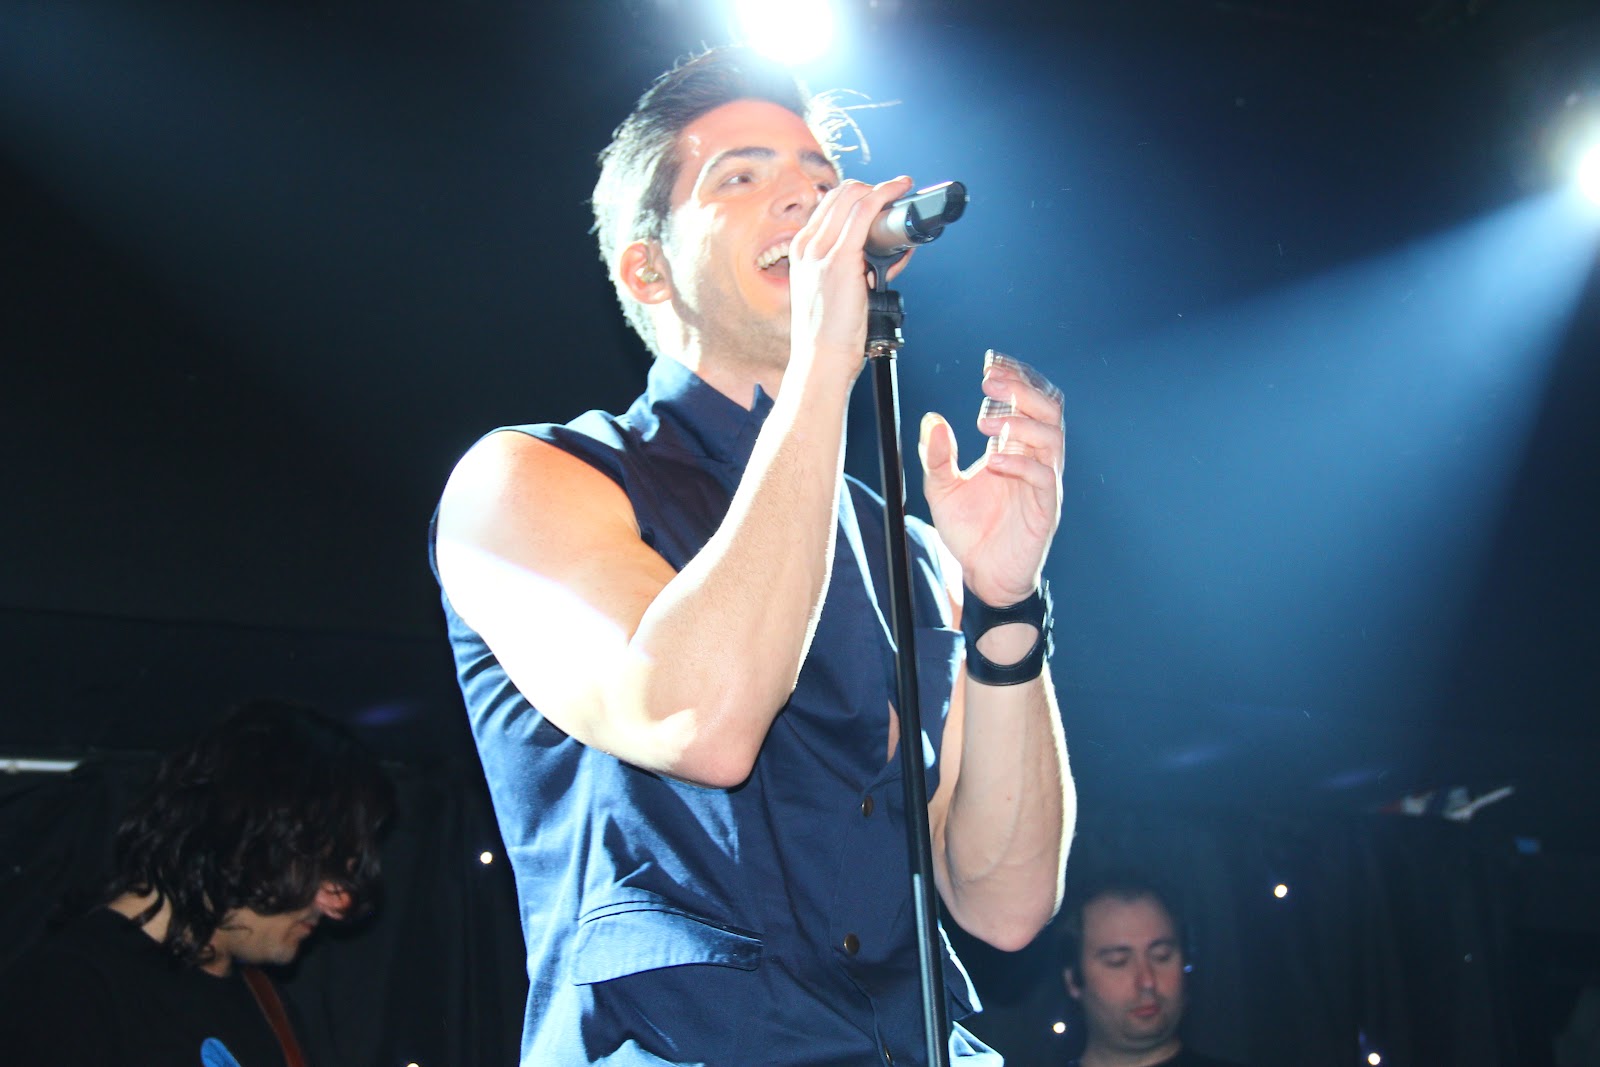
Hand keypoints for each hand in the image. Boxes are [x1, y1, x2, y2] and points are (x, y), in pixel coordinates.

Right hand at [787, 175, 914, 383]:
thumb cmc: (830, 333)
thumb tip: (889, 255)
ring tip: (902, 189)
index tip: (880, 198)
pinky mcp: (841, 259)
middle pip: (840, 194)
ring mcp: (821, 251)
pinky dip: (885, 196)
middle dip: (871, 188)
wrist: (822, 359)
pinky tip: (899, 191)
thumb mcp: (834, 291)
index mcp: (801, 251)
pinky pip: (864, 212)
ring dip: (882, 188)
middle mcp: (807, 246)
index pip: (829, 205)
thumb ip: (856, 268)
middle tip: (895, 191)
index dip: (857, 195)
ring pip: (853, 197)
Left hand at [919, 351, 1063, 606]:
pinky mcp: (1045, 508)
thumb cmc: (970, 530)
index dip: (1015, 378)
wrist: (982, 575)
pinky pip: (1044, 477)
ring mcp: (1043, 483)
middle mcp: (1034, 459)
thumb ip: (937, 455)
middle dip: (1022, 389)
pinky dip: (1019, 463)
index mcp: (1015, 447)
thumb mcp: (941, 488)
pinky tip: (992, 461)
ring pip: (1052, 437)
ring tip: (985, 422)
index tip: (989, 364)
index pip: (1027, 401)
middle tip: (989, 382)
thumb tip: (932, 419)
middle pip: (1048, 409)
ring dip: (1020, 422)